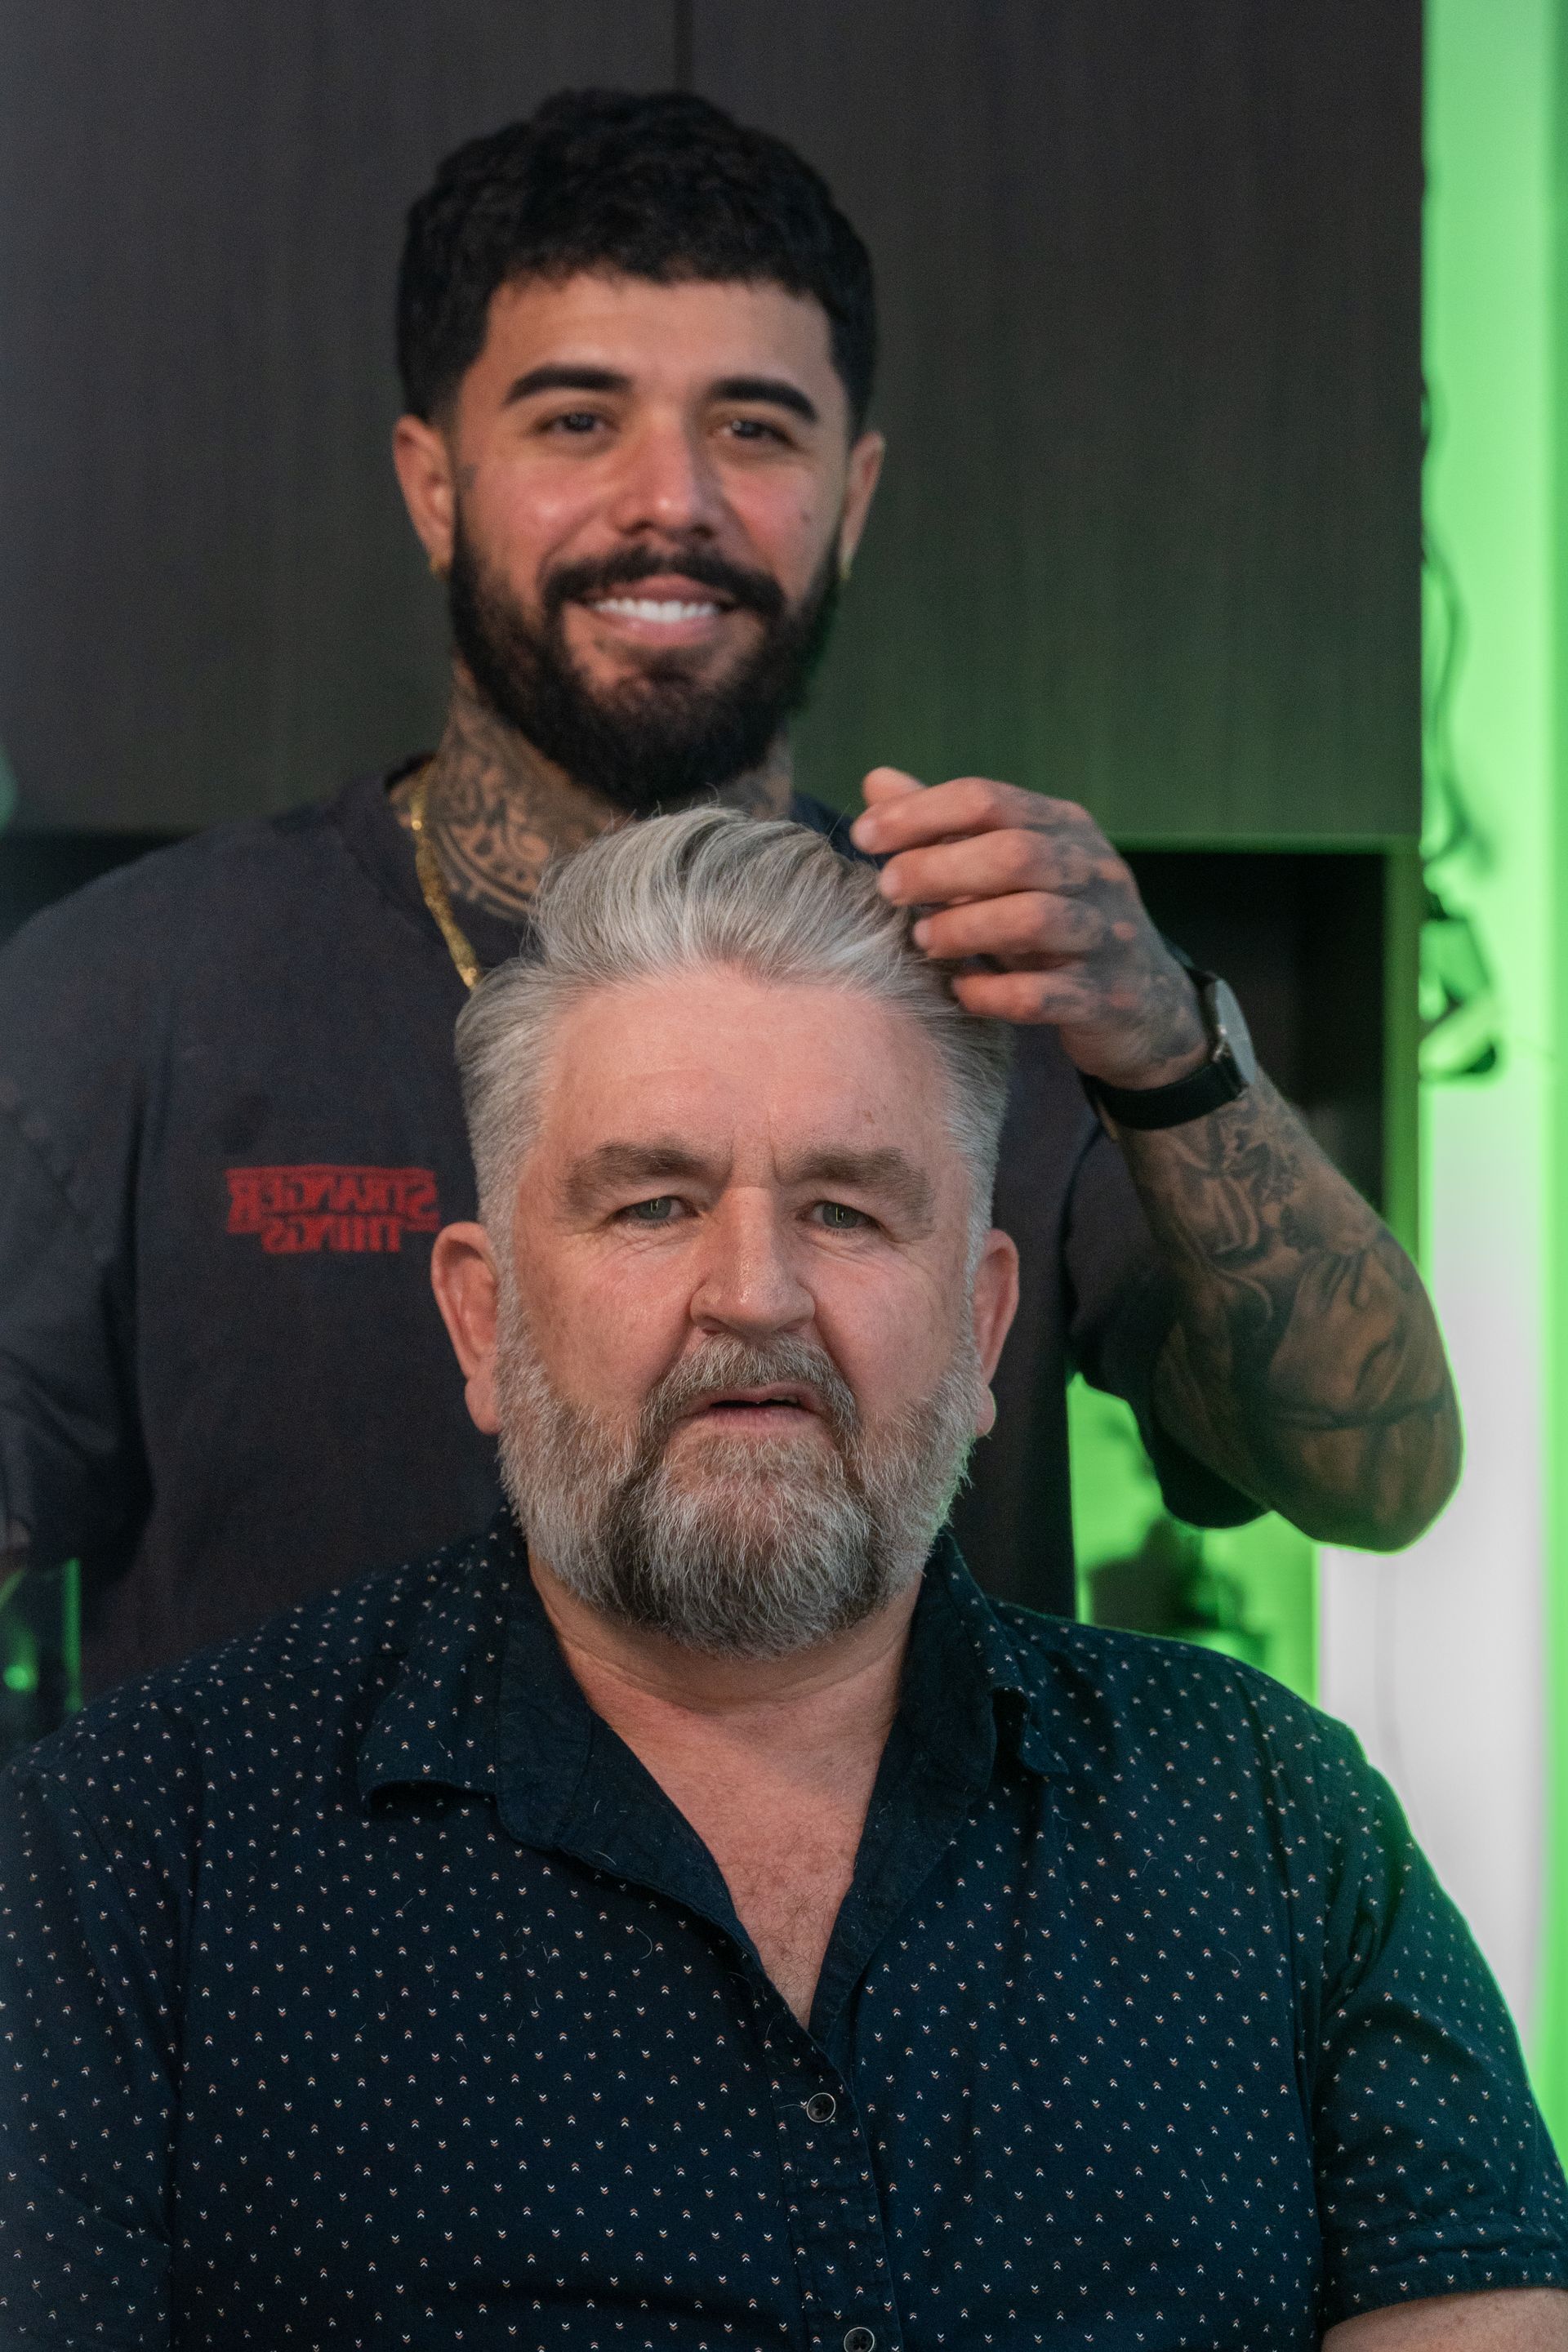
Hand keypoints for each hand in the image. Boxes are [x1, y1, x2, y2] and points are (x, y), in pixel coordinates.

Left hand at [850, 767, 1207, 1087]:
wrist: (1147, 1006)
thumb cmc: (1058, 929)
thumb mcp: (1011, 871)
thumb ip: (946, 830)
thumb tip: (876, 781)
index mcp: (1067, 829)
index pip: (988, 799)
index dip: (921, 813)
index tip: (865, 835)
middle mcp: (1094, 872)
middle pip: (1013, 853)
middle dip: (938, 868)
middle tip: (886, 889)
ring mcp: (1106, 935)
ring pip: (1033, 918)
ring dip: (964, 927)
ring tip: (922, 939)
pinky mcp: (1107, 997)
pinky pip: (1043, 994)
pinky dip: (993, 993)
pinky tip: (963, 991)